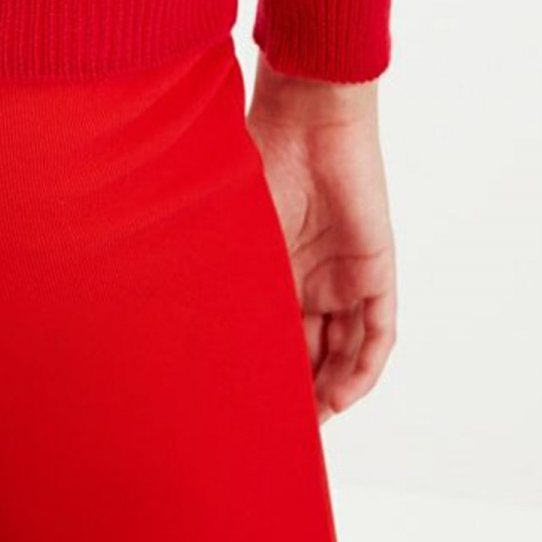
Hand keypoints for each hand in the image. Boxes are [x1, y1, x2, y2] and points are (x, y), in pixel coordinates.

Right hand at [244, 58, 396, 423]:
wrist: (310, 113)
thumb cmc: (261, 151)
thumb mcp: (232, 223)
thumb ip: (217, 265)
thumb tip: (164, 309)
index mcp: (277, 262)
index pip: (275, 329)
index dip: (265, 368)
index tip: (244, 406)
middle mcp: (313, 275)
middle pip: (311, 349)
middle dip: (297, 390)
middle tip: (275, 428)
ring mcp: (347, 275)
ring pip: (344, 350)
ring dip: (329, 389)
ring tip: (306, 424)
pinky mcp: (376, 271)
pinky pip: (377, 335)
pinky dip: (362, 370)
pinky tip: (341, 397)